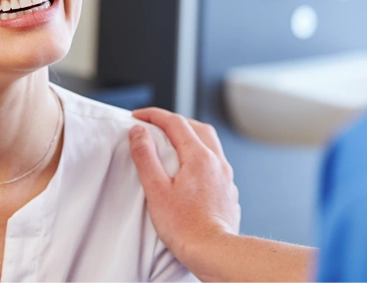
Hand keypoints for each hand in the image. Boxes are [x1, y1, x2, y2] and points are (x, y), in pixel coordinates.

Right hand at [129, 108, 240, 276]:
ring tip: (174, 142)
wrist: (214, 251)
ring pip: (210, 143)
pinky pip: (216, 162)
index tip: (138, 116)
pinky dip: (201, 155)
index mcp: (199, 156)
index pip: (175, 122)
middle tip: (155, 124)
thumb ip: (146, 157)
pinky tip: (192, 169)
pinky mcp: (228, 191)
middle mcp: (216, 161)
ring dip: (191, 135)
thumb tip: (139, 132)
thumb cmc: (185, 227)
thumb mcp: (156, 189)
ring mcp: (226, 176)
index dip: (154, 115)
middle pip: (197, 127)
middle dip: (175, 121)